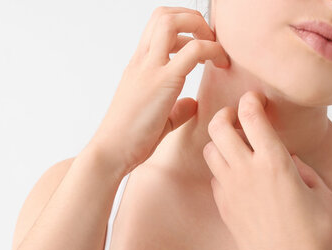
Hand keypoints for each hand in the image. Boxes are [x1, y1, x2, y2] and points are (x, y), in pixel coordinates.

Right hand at [89, 6, 229, 174]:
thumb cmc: (129, 140)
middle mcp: (142, 61)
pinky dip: (212, 51)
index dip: (184, 26)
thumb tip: (193, 103)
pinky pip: (192, 51)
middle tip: (210, 41)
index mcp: (139, 66)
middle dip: (193, 19)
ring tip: (215, 50)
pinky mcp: (161, 83)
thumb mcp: (157, 119)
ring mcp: (149, 69)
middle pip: (163, 15)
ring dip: (200, 28)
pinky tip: (221, 66)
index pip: (158, 26)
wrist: (110, 152)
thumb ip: (176, 108)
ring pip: (172, 22)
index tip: (201, 45)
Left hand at [202, 91, 331, 249]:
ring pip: (210, 151)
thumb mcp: (321, 192)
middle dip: (225, 114)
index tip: (254, 98)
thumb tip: (287, 159)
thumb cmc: (315, 234)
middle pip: (219, 127)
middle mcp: (246, 171)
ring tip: (236, 147)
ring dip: (220, 142)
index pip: (252, 116)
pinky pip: (214, 177)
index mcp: (274, 161)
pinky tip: (238, 177)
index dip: (250, 100)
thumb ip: (302, 168)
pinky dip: (222, 169)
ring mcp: (230, 189)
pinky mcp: (223, 207)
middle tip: (236, 116)